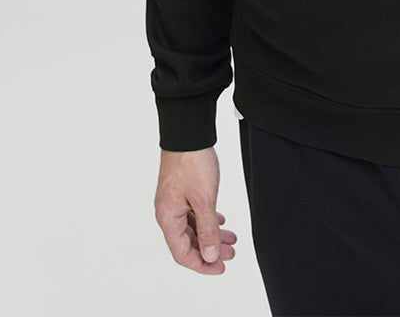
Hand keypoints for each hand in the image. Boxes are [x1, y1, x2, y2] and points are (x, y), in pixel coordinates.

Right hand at [154, 146, 236, 274]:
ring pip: (193, 227)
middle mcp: (167, 212)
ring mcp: (173, 201)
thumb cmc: (192, 163)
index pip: (182, 253)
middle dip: (210, 250)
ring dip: (211, 234)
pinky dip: (207, 220)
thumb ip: (208, 230)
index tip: (221, 267)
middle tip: (231, 254)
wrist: (187, 132)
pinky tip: (220, 220)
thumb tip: (209, 256)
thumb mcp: (204, 200)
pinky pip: (193, 213)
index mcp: (168, 218)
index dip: (202, 265)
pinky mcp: (180, 191)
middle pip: (188, 242)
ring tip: (232, 239)